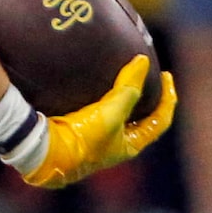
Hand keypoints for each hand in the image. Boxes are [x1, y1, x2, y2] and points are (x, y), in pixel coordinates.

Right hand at [8, 56, 177, 189]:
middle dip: (146, 96)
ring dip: (124, 95)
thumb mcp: (110, 113)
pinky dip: (104, 97)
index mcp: (130, 146)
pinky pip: (99, 110)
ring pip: (119, 113)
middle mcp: (116, 144)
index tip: (167, 75)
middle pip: (141, 117)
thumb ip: (128, 88)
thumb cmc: (82, 138)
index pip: (160, 121)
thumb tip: (143, 61)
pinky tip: (97, 84)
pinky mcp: (78, 130)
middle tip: (145, 74)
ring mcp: (97, 139)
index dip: (168, 98)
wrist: (43, 150)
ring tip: (124, 75)